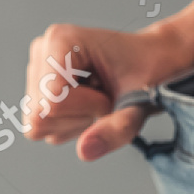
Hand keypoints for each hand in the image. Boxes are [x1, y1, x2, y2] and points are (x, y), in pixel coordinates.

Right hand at [23, 21, 190, 160]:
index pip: (52, 102)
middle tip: (108, 97)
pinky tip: (89, 104)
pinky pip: (41, 127)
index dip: (87, 110)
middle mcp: (42, 50)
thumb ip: (114, 130)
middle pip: (40, 115)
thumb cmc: (152, 73)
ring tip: (99, 98)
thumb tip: (84, 152)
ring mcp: (37, 68)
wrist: (157, 62)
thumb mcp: (141, 104)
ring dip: (74, 122)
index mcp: (61, 41)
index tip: (112, 94)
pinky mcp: (38, 86)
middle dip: (79, 117)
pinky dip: (69, 124)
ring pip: (37, 124)